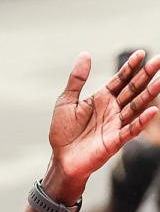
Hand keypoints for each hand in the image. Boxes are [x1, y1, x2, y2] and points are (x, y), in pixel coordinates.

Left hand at [45, 50, 159, 202]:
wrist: (61, 158)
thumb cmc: (63, 131)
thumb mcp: (66, 101)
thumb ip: (77, 80)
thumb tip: (85, 54)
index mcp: (102, 99)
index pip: (121, 80)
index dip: (130, 67)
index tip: (141, 53)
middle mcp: (113, 109)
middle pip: (133, 90)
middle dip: (146, 76)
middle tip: (159, 60)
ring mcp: (116, 124)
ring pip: (136, 107)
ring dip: (149, 95)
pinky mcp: (115, 141)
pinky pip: (131, 129)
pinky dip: (141, 121)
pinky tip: (153, 111)